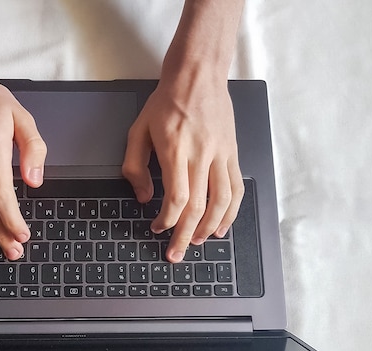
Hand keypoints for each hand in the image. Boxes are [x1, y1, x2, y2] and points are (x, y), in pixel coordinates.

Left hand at [122, 77, 243, 263]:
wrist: (198, 76)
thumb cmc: (166, 102)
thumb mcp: (138, 130)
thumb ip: (135, 166)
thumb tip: (145, 197)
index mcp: (175, 150)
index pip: (176, 198)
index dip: (167, 220)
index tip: (157, 228)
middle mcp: (201, 155)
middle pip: (198, 207)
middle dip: (185, 235)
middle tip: (176, 253)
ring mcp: (221, 154)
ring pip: (222, 201)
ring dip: (210, 227)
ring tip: (198, 242)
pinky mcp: (232, 153)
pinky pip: (236, 188)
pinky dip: (231, 211)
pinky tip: (222, 225)